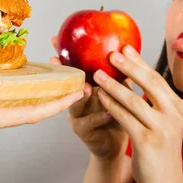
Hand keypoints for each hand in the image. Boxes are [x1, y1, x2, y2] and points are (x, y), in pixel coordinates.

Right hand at [50, 36, 128, 160]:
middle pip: (66, 82)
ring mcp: (75, 114)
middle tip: (58, 59)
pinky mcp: (82, 130)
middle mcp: (74, 98)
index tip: (54, 38)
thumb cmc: (118, 115)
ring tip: (87, 87)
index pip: (72, 66)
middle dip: (62, 70)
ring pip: (74, 102)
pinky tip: (108, 111)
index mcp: (82, 85)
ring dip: (80, 94)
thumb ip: (119, 77)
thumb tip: (127, 52)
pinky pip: (89, 122)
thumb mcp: (120, 92)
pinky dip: (99, 116)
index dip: (62, 53)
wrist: (115, 144)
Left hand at [91, 44, 182, 182]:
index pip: (157, 79)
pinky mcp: (147, 142)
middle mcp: (173, 115)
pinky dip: (111, 106)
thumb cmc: (159, 149)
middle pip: (149, 83)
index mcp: (177, 106)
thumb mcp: (163, 122)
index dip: (140, 62)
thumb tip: (134, 74)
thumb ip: (153, 101)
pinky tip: (100, 97)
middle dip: (129, 67)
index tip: (126, 47)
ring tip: (97, 74)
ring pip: (134, 100)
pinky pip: (125, 118)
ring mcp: (162, 128)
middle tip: (111, 53)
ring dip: (113, 85)